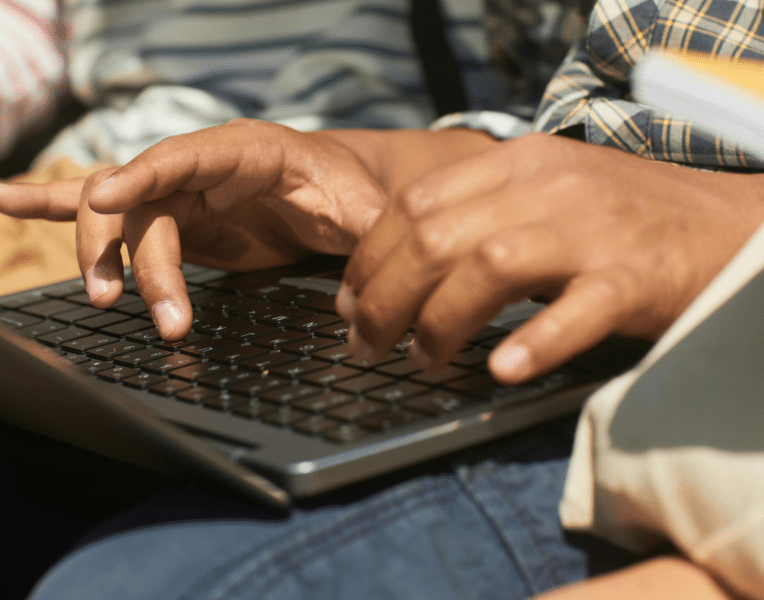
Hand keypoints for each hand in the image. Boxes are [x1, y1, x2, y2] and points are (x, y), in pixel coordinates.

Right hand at [0, 120, 391, 338]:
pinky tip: (1, 201)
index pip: (187, 155)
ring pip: (117, 213)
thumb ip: (364, 236)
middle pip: (143, 201)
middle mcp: (202, 166)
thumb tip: (362, 290)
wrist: (337, 189)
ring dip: (101, 255)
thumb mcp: (364, 212)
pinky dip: (52, 207)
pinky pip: (107, 211)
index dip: (145, 172)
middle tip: (157, 315)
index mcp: (248, 151)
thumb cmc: (349, 193)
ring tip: (105, 300)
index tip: (106, 195)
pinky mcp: (172, 220)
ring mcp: (180, 192)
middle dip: (137, 256)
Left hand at [337, 134, 763, 383]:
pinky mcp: (633, 276)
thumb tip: (397, 268)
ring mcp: (592, 230)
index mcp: (517, 164)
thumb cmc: (621, 217)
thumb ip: (476, 218)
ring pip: (490, 267)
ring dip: (440, 322)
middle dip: (384, 298)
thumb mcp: (544, 194)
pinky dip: (534, 341)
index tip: (349, 301)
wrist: (724, 222)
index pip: (414, 202)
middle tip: (367, 344)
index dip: (368, 257)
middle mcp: (548, 187)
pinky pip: (576, 309)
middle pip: (436, 237)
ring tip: (422, 360)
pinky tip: (503, 370)